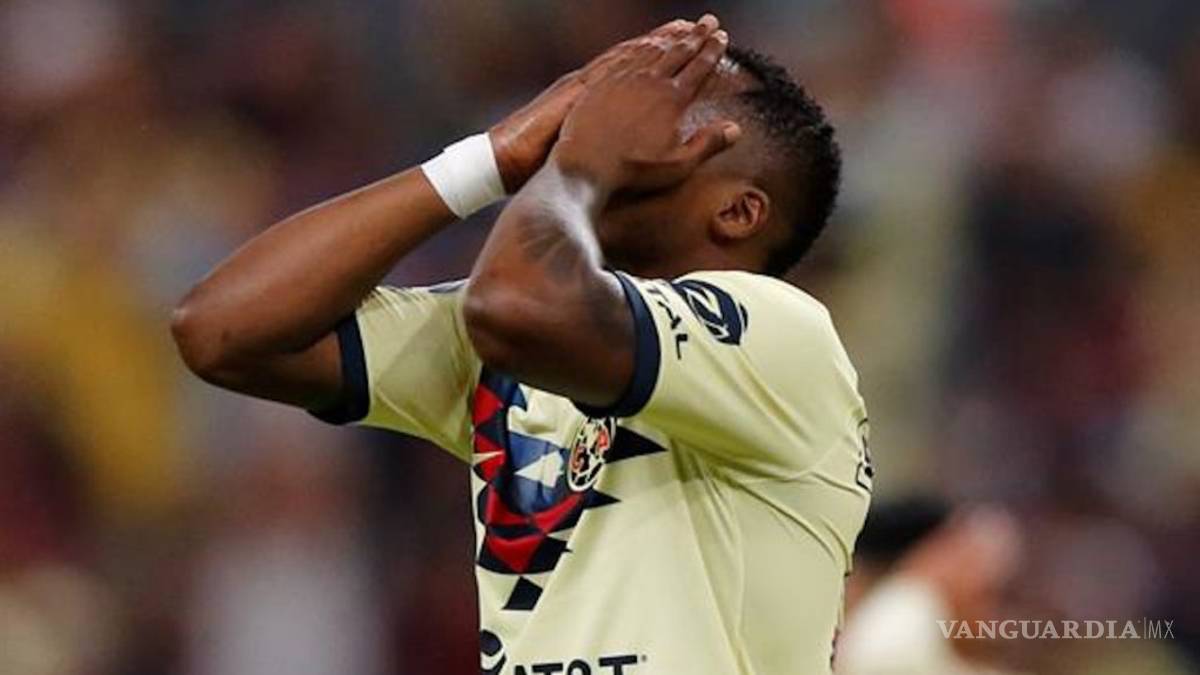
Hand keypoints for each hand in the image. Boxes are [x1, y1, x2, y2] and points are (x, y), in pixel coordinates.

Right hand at [489, 19, 698, 192]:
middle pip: (639, 56)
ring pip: (626, 57)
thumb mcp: (577, 141)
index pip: (635, 67)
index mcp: (593, 94)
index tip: (691, 40)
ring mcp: (582, 86)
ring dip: (657, 42)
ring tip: (685, 30)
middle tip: (700, 26)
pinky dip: (632, 58)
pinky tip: (652, 50)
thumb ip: (602, 131)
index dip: (664, 53)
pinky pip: (609, 71)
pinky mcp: (574, 96)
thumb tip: (632, 132)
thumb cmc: (540, 159)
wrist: (506, 159)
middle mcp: (592, 83)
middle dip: (671, 40)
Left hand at [551, 14, 740, 195]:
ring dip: (670, 35)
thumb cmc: (633, 171)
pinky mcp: (602, 81)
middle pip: (679, 51)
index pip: (699, 67)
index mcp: (672, 99)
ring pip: (653, 48)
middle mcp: (650, 82)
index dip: (712, 50)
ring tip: (683, 26)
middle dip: (697, 34)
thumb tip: (736, 129)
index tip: (722, 37)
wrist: (585, 166)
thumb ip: (708, 144)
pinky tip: (645, 42)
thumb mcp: (678, 166)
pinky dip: (641, 44)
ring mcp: (624, 78)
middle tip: (709, 21)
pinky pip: (626, 55)